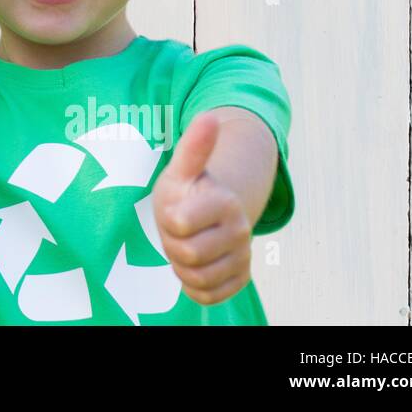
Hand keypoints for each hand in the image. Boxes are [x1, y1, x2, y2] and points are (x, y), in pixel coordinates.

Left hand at [152, 112, 253, 305]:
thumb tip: (209, 115)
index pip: (180, 224)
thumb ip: (194, 147)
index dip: (169, 219)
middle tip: (178, 229)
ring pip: (196, 278)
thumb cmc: (189, 189)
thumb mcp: (183, 168)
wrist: (210, 212)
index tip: (176, 208)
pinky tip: (196, 264)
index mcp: (226, 202)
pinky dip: (194, 285)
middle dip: (173, 244)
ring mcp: (242, 257)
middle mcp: (241, 231)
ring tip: (186, 243)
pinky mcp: (240, 279)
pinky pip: (207, 295)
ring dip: (181, 265)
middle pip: (187, 255)